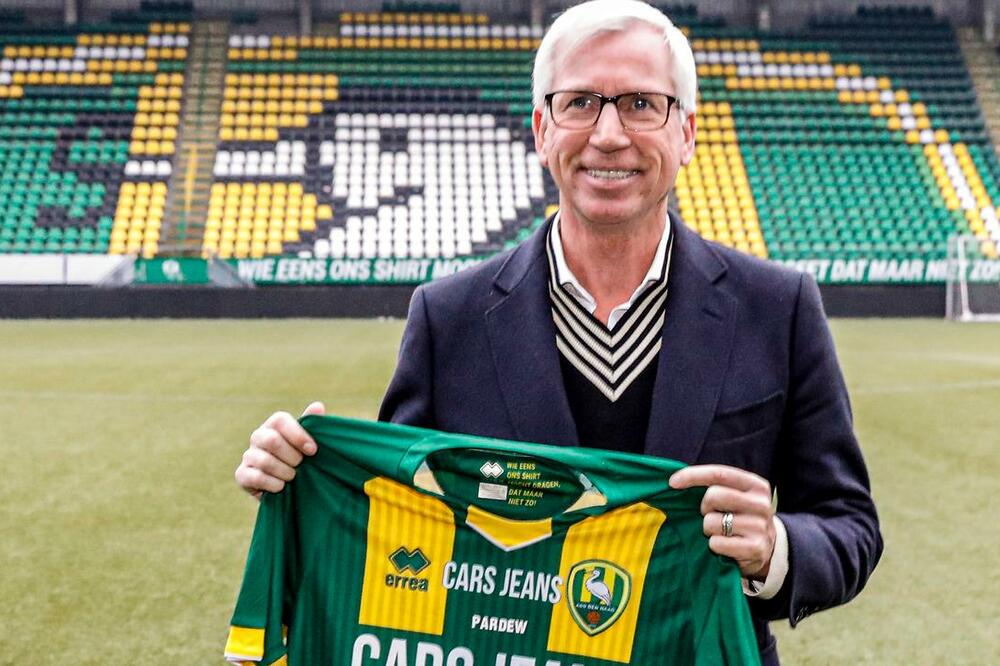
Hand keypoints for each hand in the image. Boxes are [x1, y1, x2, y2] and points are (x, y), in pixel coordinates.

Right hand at [235, 402, 324, 498]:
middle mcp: (258, 437)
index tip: (313, 450)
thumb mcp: (309, 443)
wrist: (288, 488)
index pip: (280, 420)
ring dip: (285, 472)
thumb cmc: (300, 459)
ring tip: (293, 477)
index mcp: (274, 425)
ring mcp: (248, 455)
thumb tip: (318, 406)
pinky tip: (281, 487)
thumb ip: (312, 424)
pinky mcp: (241, 474)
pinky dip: (273, 484)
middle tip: (301, 464)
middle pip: (272, 440)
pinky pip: (256, 478)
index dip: (298, 435)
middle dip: (292, 456)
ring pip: (265, 461)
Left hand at [669, 464, 775, 579]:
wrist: (768, 550)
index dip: (692, 475)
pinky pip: (716, 543)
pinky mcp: (755, 548)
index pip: (719, 473)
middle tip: (710, 514)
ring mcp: (759, 527)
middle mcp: (761, 504)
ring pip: (712, 521)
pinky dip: (715, 545)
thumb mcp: (736, 496)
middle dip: (704, 507)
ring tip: (722, 532)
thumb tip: (675, 480)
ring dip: (709, 528)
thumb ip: (715, 485)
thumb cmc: (741, 517)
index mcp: (756, 485)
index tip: (672, 482)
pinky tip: (726, 546)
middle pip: (714, 495)